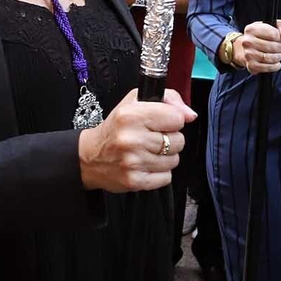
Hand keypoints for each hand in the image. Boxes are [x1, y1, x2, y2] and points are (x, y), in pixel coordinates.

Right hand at [78, 88, 196, 192]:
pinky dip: (159, 173)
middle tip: (152, 138)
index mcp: (131, 115)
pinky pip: (167, 178)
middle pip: (178, 141)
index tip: (161, 122)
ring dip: (165, 157)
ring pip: (174, 160)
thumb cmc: (116, 127)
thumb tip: (190, 115)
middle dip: (169, 140)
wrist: (90, 157)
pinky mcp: (135, 181)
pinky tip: (146, 165)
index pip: (177, 118)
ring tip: (148, 152)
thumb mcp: (136, 102)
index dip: (172, 120)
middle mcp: (131, 138)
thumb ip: (168, 100)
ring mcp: (133, 162)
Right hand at [232, 20, 280, 74]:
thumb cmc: (263, 36)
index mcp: (251, 29)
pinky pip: (268, 68)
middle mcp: (247, 42)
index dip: (280, 37)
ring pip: (271, 58)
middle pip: (273, 47)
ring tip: (277, 54)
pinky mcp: (251, 66)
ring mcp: (248, 54)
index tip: (278, 38)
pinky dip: (275, 66)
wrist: (246, 49)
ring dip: (278, 57)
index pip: (274, 34)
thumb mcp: (273, 26)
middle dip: (280, 48)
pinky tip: (276, 63)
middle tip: (278, 47)